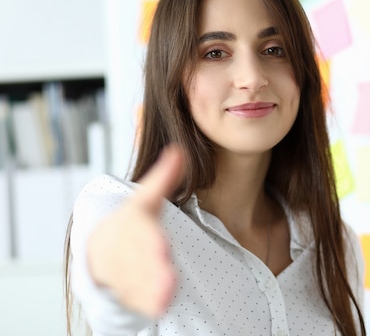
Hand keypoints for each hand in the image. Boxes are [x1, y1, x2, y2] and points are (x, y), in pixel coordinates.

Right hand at [87, 145, 184, 316]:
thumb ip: (163, 177)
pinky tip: (160, 308)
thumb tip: (179, 150)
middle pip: (141, 264)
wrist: (101, 247)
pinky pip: (135, 299)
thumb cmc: (132, 221)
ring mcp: (126, 272)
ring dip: (152, 292)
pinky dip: (146, 304)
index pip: (144, 235)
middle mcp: (128, 251)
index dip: (153, 244)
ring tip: (166, 299)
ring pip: (138, 284)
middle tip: (168, 283)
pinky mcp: (128, 290)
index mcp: (134, 225)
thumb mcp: (145, 199)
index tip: (163, 249)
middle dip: (154, 273)